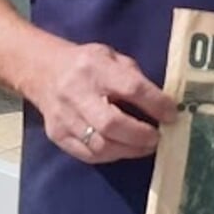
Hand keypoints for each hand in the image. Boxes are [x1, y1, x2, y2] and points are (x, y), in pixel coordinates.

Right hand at [28, 40, 178, 163]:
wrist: (42, 71)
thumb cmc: (86, 64)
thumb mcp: (112, 57)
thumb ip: (134, 77)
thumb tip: (162, 104)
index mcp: (96, 67)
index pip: (131, 88)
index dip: (156, 104)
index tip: (172, 114)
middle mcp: (77, 93)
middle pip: (111, 123)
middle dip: (140, 135)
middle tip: (157, 137)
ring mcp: (64, 117)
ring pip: (100, 145)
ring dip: (129, 150)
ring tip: (145, 146)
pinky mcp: (57, 135)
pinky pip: (88, 155)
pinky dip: (111, 156)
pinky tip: (124, 149)